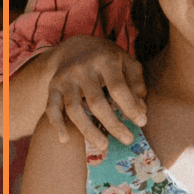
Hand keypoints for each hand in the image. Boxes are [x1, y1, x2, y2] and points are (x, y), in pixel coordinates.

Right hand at [45, 36, 146, 151]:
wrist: (76, 46)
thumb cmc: (108, 59)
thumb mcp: (127, 63)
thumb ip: (136, 84)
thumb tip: (141, 111)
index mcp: (104, 60)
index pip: (118, 87)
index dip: (130, 106)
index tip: (142, 122)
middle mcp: (82, 68)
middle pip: (96, 101)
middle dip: (112, 123)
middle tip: (128, 140)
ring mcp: (65, 78)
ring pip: (74, 108)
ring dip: (88, 130)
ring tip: (104, 146)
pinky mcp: (53, 87)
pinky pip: (52, 108)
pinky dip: (57, 124)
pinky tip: (64, 140)